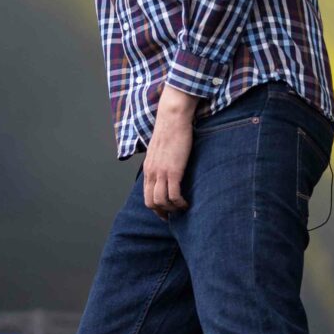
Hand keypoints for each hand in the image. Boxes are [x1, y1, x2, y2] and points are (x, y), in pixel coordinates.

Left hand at [143, 84, 199, 220]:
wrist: (173, 118)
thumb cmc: (170, 130)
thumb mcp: (160, 149)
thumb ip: (160, 160)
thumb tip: (167, 167)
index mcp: (148, 168)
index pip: (147, 195)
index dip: (156, 207)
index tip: (166, 212)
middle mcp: (151, 173)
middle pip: (151, 202)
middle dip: (162, 213)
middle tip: (174, 215)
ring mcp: (161, 173)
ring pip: (161, 202)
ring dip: (172, 209)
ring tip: (183, 208)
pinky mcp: (173, 171)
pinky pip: (173, 195)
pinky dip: (180, 203)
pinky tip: (186, 203)